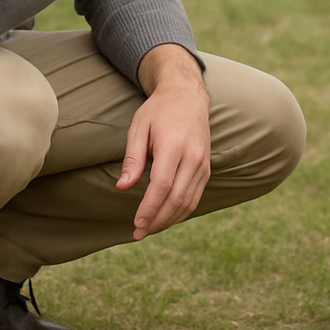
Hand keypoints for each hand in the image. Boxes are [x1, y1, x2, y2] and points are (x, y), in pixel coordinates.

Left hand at [116, 44, 210, 239]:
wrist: (188, 96)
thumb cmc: (158, 110)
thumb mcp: (138, 127)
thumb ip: (132, 158)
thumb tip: (123, 187)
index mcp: (173, 145)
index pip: (162, 185)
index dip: (149, 208)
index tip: (136, 225)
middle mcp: (192, 156)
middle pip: (177, 198)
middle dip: (157, 220)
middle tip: (138, 233)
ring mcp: (202, 163)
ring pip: (188, 202)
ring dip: (169, 220)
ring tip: (149, 229)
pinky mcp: (206, 168)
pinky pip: (196, 196)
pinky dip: (181, 211)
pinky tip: (166, 217)